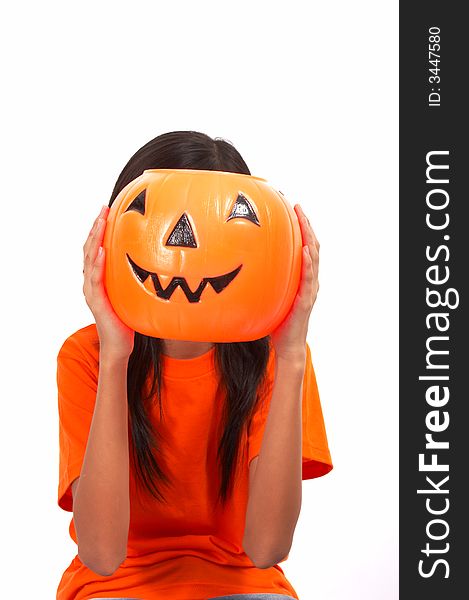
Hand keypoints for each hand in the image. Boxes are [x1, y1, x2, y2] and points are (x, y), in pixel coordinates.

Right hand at [83, 205, 134, 358]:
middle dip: (96, 227)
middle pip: (89, 249)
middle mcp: (90, 282)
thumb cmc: (127, 320)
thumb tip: (157, 261)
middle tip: (103, 208)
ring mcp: (91, 291)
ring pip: (89, 260)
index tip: (106, 211)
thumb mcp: (131, 294)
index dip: (99, 230)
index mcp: (98, 278)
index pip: (95, 248)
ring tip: (100, 221)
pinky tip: (102, 251)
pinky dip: (97, 264)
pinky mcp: (97, 302)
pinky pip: (95, 280)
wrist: (119, 346)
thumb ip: (135, 278)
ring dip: (95, 239)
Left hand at [270, 204, 319, 362]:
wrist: (287, 345)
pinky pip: (309, 278)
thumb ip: (262, 280)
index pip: (305, 246)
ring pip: (315, 257)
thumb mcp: (269, 295)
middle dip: (306, 224)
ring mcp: (310, 289)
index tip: (293, 209)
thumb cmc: (277, 322)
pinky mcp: (307, 300)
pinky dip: (309, 263)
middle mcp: (310, 280)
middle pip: (313, 245)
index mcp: (302, 277)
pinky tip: (305, 250)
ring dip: (310, 237)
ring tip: (303, 219)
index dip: (302, 228)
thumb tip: (237, 266)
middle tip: (297, 206)